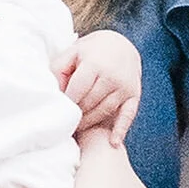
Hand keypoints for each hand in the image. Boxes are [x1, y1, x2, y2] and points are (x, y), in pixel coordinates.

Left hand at [64, 30, 143, 147]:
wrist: (122, 44)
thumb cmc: (91, 52)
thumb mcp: (73, 52)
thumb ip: (59, 69)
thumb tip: (54, 92)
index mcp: (95, 64)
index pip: (77, 91)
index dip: (66, 103)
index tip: (57, 112)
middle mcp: (112, 76)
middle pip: (89, 103)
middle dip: (76, 114)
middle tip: (65, 122)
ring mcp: (125, 87)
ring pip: (104, 111)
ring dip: (90, 122)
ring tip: (77, 128)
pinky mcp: (135, 95)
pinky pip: (128, 115)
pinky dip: (121, 130)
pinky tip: (113, 143)